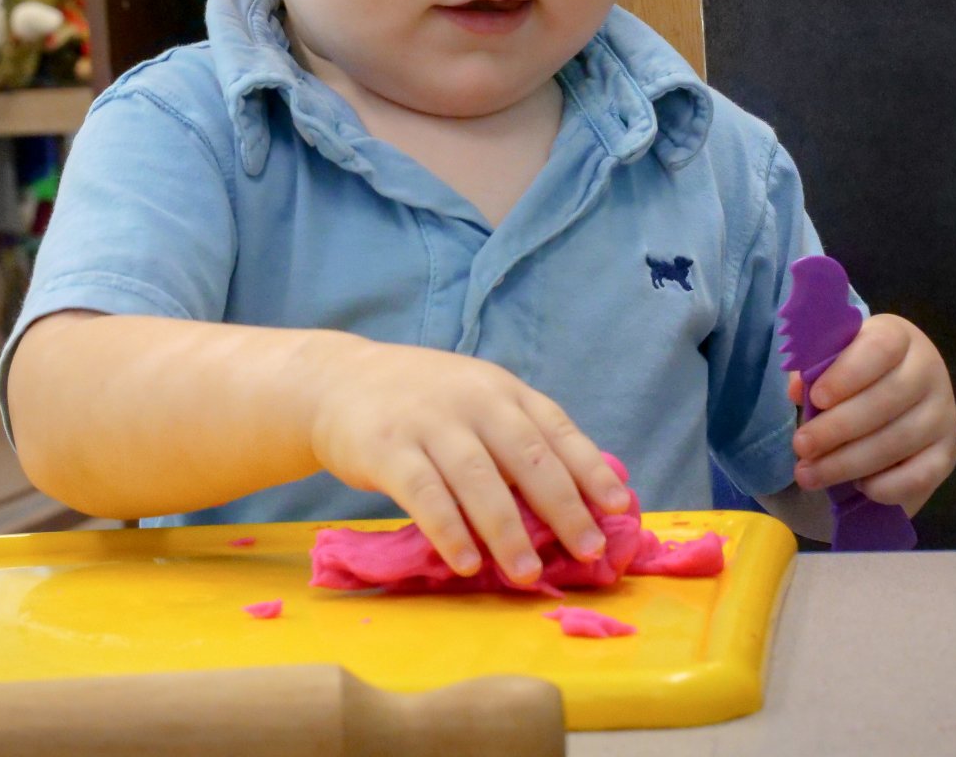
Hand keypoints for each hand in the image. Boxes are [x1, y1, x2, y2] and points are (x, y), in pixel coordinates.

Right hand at [301, 334, 631, 582]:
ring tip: (529, 573)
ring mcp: (428, 422)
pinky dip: (450, 531)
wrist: (336, 381)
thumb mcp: (474, 399)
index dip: (591, 468)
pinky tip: (468, 563)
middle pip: (528, 457)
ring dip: (509, 531)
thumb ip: (516, 435)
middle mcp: (472, 400)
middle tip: (589, 550)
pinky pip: (425, 494)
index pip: (556, 429)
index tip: (619, 506)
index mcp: (501, 390)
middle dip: (563, 507)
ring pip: (480, 480)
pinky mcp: (387, 448)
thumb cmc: (419, 402)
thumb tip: (578, 493)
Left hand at [788, 314, 955, 516]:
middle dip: (837, 428)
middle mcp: (929, 372)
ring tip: (810, 474)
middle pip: (887, 400)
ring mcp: (943, 414)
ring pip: (898, 441)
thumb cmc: (855, 373)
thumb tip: (798, 391)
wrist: (899, 394)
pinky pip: (920, 475)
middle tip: (801, 446)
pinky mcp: (948, 453)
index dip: (848, 374)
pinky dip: (886, 486)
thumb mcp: (835, 360)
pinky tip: (857, 487)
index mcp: (899, 338)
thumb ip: (814, 371)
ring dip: (849, 463)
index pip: (880, 349)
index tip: (817, 398)